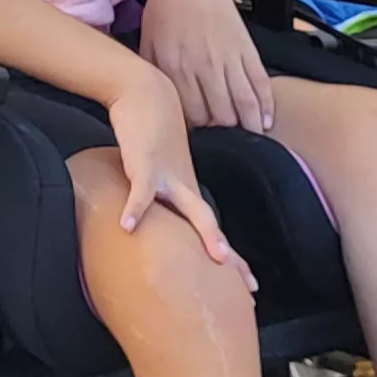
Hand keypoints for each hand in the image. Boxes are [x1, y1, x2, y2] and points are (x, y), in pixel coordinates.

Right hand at [103, 74, 242, 273]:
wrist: (146, 91)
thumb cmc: (150, 130)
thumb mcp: (158, 166)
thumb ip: (159, 190)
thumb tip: (152, 215)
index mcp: (186, 189)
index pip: (210, 227)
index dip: (229, 256)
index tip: (248, 282)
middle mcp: (184, 186)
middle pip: (211, 225)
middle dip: (230, 255)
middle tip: (248, 285)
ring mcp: (168, 175)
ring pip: (192, 209)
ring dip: (207, 233)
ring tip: (217, 259)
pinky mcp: (144, 164)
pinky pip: (142, 191)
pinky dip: (135, 208)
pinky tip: (127, 226)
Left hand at [134, 0, 272, 130]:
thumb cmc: (164, 11)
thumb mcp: (146, 46)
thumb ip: (155, 79)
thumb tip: (161, 110)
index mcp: (174, 68)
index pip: (190, 118)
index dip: (196, 135)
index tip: (198, 142)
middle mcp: (203, 67)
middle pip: (220, 117)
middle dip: (223, 136)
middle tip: (224, 146)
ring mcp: (228, 58)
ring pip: (244, 105)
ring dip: (248, 128)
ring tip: (249, 143)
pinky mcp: (247, 49)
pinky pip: (261, 84)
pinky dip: (266, 106)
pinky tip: (264, 122)